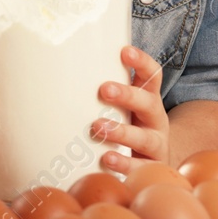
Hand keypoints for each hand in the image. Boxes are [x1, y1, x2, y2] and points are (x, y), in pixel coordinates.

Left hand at [92, 46, 167, 171]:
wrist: (151, 162)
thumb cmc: (128, 124)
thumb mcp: (122, 104)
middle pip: (148, 103)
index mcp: (148, 98)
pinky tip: (107, 159)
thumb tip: (61, 64)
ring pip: (143, 137)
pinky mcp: (151, 167)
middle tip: (105, 89)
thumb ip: (103, 89)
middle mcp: (155, 119)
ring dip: (121, 131)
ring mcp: (156, 144)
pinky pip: (139, 166)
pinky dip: (123, 163)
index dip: (141, 63)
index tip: (125, 52)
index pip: (151, 76)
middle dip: (127, 95)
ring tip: (98, 127)